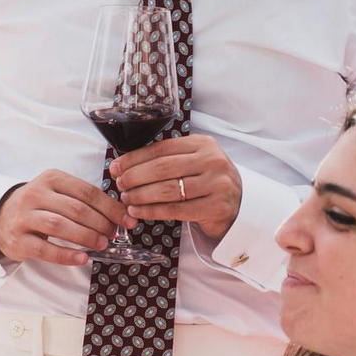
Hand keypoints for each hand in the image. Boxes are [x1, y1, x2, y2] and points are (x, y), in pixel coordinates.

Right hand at [0, 169, 131, 266]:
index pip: (87, 192)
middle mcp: (35, 194)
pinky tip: (82, 259)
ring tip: (102, 244)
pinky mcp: (18, 240)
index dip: (110, 207)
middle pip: (76, 209)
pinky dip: (66, 255)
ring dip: (86, 237)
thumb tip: (120, 216)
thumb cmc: (39, 206)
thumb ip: (84, 201)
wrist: (0, 217)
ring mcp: (24, 217)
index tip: (126, 220)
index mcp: (51, 178)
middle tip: (113, 234)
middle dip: (101, 223)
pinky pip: (45, 249)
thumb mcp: (58, 193)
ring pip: (60, 226)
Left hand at [110, 135, 242, 240]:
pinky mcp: (216, 207)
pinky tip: (138, 211)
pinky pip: (175, 210)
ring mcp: (217, 184)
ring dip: (140, 195)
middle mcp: (212, 160)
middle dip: (135, 177)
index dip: (134, 159)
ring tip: (126, 198)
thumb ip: (168, 159)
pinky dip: (152, 211)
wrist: (238, 206)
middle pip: (162, 168)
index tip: (116, 167)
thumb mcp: (193, 162)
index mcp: (203, 144)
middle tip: (120, 184)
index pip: (161, 149)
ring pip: (167, 190)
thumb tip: (124, 165)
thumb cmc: (206, 182)